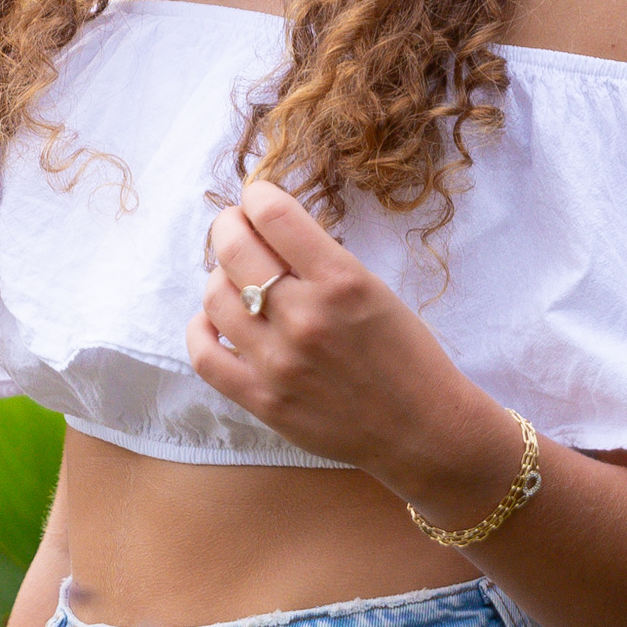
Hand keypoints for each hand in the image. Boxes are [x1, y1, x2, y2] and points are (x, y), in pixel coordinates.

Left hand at [189, 176, 494, 494]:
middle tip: (233, 226)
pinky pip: (206, 356)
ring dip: (219, 276)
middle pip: (234, 250)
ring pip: (214, 298)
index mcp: (341, 282)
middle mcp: (306, 318)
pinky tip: (215, 320)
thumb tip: (268, 230)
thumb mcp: (375, 290)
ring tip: (234, 278)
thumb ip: (321, 263)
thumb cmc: (407, 356)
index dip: (257, 197)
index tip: (256, 197)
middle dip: (228, 226)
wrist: (424, 430)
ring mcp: (279, 363)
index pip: (275, 217)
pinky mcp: (263, 401)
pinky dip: (201, 328)